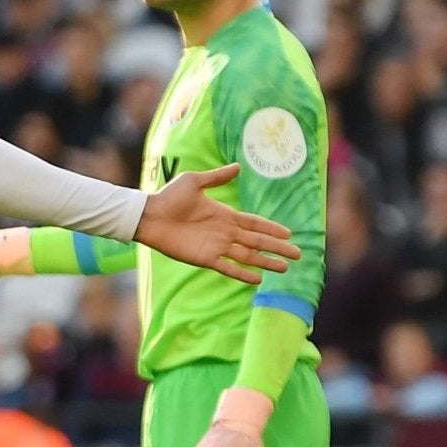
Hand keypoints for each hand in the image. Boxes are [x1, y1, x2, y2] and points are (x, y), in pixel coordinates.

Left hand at [135, 165, 299, 283]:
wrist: (149, 215)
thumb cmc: (168, 197)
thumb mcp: (194, 181)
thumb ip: (217, 177)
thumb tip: (238, 167)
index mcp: (225, 215)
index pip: (255, 223)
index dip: (272, 229)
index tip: (289, 234)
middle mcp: (224, 232)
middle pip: (257, 242)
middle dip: (277, 248)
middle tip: (297, 254)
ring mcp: (216, 246)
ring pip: (248, 256)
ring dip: (266, 262)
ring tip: (284, 268)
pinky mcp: (204, 258)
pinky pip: (228, 267)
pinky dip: (243, 273)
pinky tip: (258, 279)